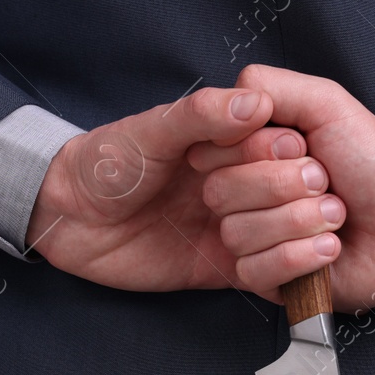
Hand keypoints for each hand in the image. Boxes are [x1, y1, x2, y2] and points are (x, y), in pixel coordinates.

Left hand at [26, 87, 305, 292]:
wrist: (72, 220)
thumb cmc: (107, 163)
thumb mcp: (151, 130)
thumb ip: (202, 114)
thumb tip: (256, 103)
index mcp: (234, 141)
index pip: (286, 143)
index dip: (281, 152)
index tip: (270, 155)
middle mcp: (248, 182)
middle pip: (302, 186)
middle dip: (284, 192)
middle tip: (241, 198)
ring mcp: (245, 223)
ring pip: (299, 228)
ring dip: (289, 231)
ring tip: (249, 230)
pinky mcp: (233, 265)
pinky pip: (276, 271)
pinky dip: (286, 269)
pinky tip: (273, 263)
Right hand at [187, 65, 374, 313]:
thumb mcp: (325, 104)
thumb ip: (269, 86)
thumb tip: (229, 94)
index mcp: (251, 155)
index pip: (210, 153)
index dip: (256, 152)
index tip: (300, 146)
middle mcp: (246, 197)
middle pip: (219, 194)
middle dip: (283, 186)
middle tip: (326, 182)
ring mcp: (255, 240)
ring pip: (237, 234)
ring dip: (300, 222)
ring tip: (337, 216)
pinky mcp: (271, 280)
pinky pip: (255, 271)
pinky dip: (301, 257)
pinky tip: (332, 249)